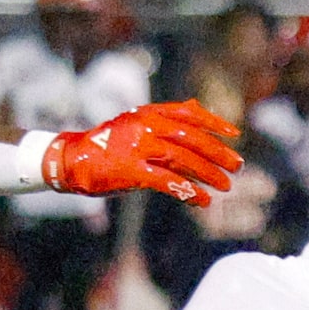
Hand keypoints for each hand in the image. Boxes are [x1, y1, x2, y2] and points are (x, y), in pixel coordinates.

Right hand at [42, 101, 242, 203]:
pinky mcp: (131, 170)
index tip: (234, 135)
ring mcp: (137, 147)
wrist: (70, 159)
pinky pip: (167, 181)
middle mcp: (144, 125)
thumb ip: (165, 119)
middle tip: (238, 166)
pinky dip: (188, 191)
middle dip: (218, 152)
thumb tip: (197, 108)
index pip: (188, 113)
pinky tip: (203, 201)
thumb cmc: (108, 144)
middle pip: (191, 137)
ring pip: (183, 159)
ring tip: (226, 186)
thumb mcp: (136, 123)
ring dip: (208, 173)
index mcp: (147, 112)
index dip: (214, 123)